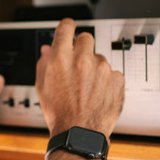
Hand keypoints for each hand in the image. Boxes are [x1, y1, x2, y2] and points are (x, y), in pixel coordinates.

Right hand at [35, 18, 124, 139]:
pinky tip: (98, 94)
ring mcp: (102, 68)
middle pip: (86, 37)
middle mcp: (82, 59)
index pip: (66, 27)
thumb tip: (47, 49)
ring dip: (94, 67)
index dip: (67, 26)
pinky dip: (106, 81)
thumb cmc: (59, 113)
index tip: (69, 27)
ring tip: (87, 87)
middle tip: (78, 63)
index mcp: (60, 59)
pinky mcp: (117, 78)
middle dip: (82, 47)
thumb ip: (44, 63)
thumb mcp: (42, 86)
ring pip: (99, 58)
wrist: (79, 133)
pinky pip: (112, 72)